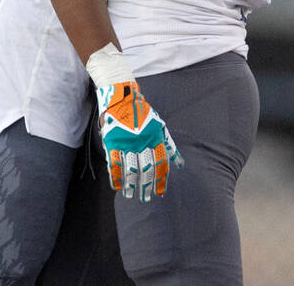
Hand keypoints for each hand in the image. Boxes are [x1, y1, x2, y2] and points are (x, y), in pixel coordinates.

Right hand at [87, 44, 182, 201]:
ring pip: (130, 168)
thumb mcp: (160, 126)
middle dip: (147, 186)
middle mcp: (143, 140)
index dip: (161, 180)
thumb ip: (169, 146)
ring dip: (131, 184)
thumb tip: (180, 164)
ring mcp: (127, 141)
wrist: (122, 95)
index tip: (160, 193)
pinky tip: (117, 186)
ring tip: (131, 195)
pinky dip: (116, 177)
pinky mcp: (112, 140)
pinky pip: (114, 163)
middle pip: (146, 168)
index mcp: (156, 137)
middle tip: (146, 198)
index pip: (162, 163)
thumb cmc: (143, 113)